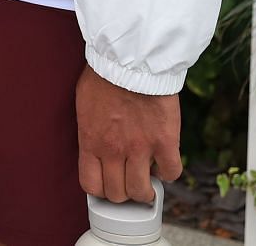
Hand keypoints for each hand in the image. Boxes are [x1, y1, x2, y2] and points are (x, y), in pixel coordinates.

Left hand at [75, 65, 181, 203]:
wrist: (130, 60)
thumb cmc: (104, 77)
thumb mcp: (84, 106)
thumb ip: (91, 131)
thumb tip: (95, 146)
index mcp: (90, 141)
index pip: (91, 185)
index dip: (101, 190)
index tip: (108, 183)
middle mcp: (113, 150)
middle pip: (117, 194)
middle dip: (123, 192)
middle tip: (129, 180)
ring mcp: (140, 148)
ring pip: (141, 192)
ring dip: (145, 191)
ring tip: (147, 180)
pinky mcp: (164, 142)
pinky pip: (170, 173)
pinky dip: (168, 173)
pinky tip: (163, 162)